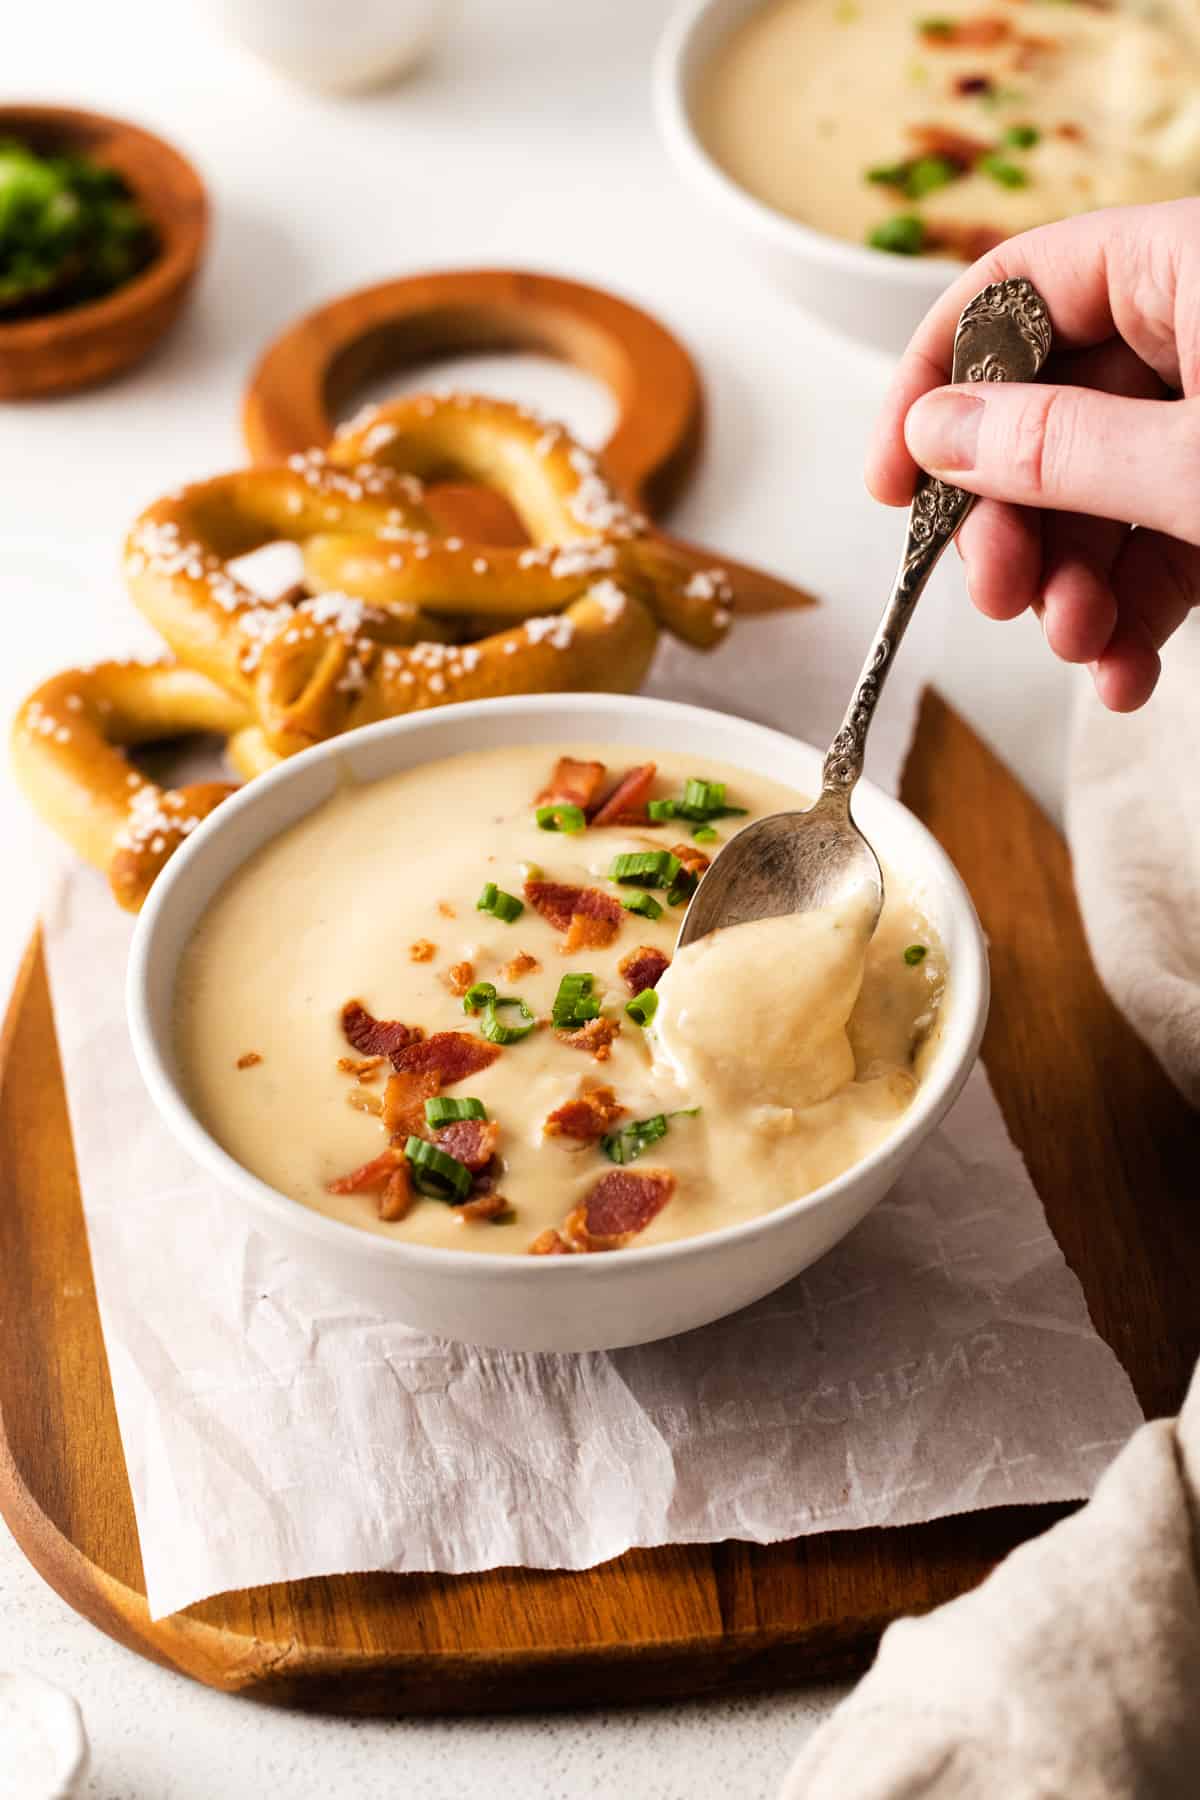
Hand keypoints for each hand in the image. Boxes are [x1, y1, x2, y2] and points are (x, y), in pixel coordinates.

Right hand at [867, 199, 1199, 710]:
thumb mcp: (1194, 463)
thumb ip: (1057, 448)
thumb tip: (936, 432)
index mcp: (1182, 268)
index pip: (1013, 290)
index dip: (932, 381)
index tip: (891, 479)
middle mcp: (1194, 331)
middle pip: (1045, 411)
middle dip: (1013, 523)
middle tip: (997, 591)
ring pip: (1098, 494)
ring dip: (1071, 589)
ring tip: (1079, 646)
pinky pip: (1161, 541)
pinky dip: (1132, 615)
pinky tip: (1123, 673)